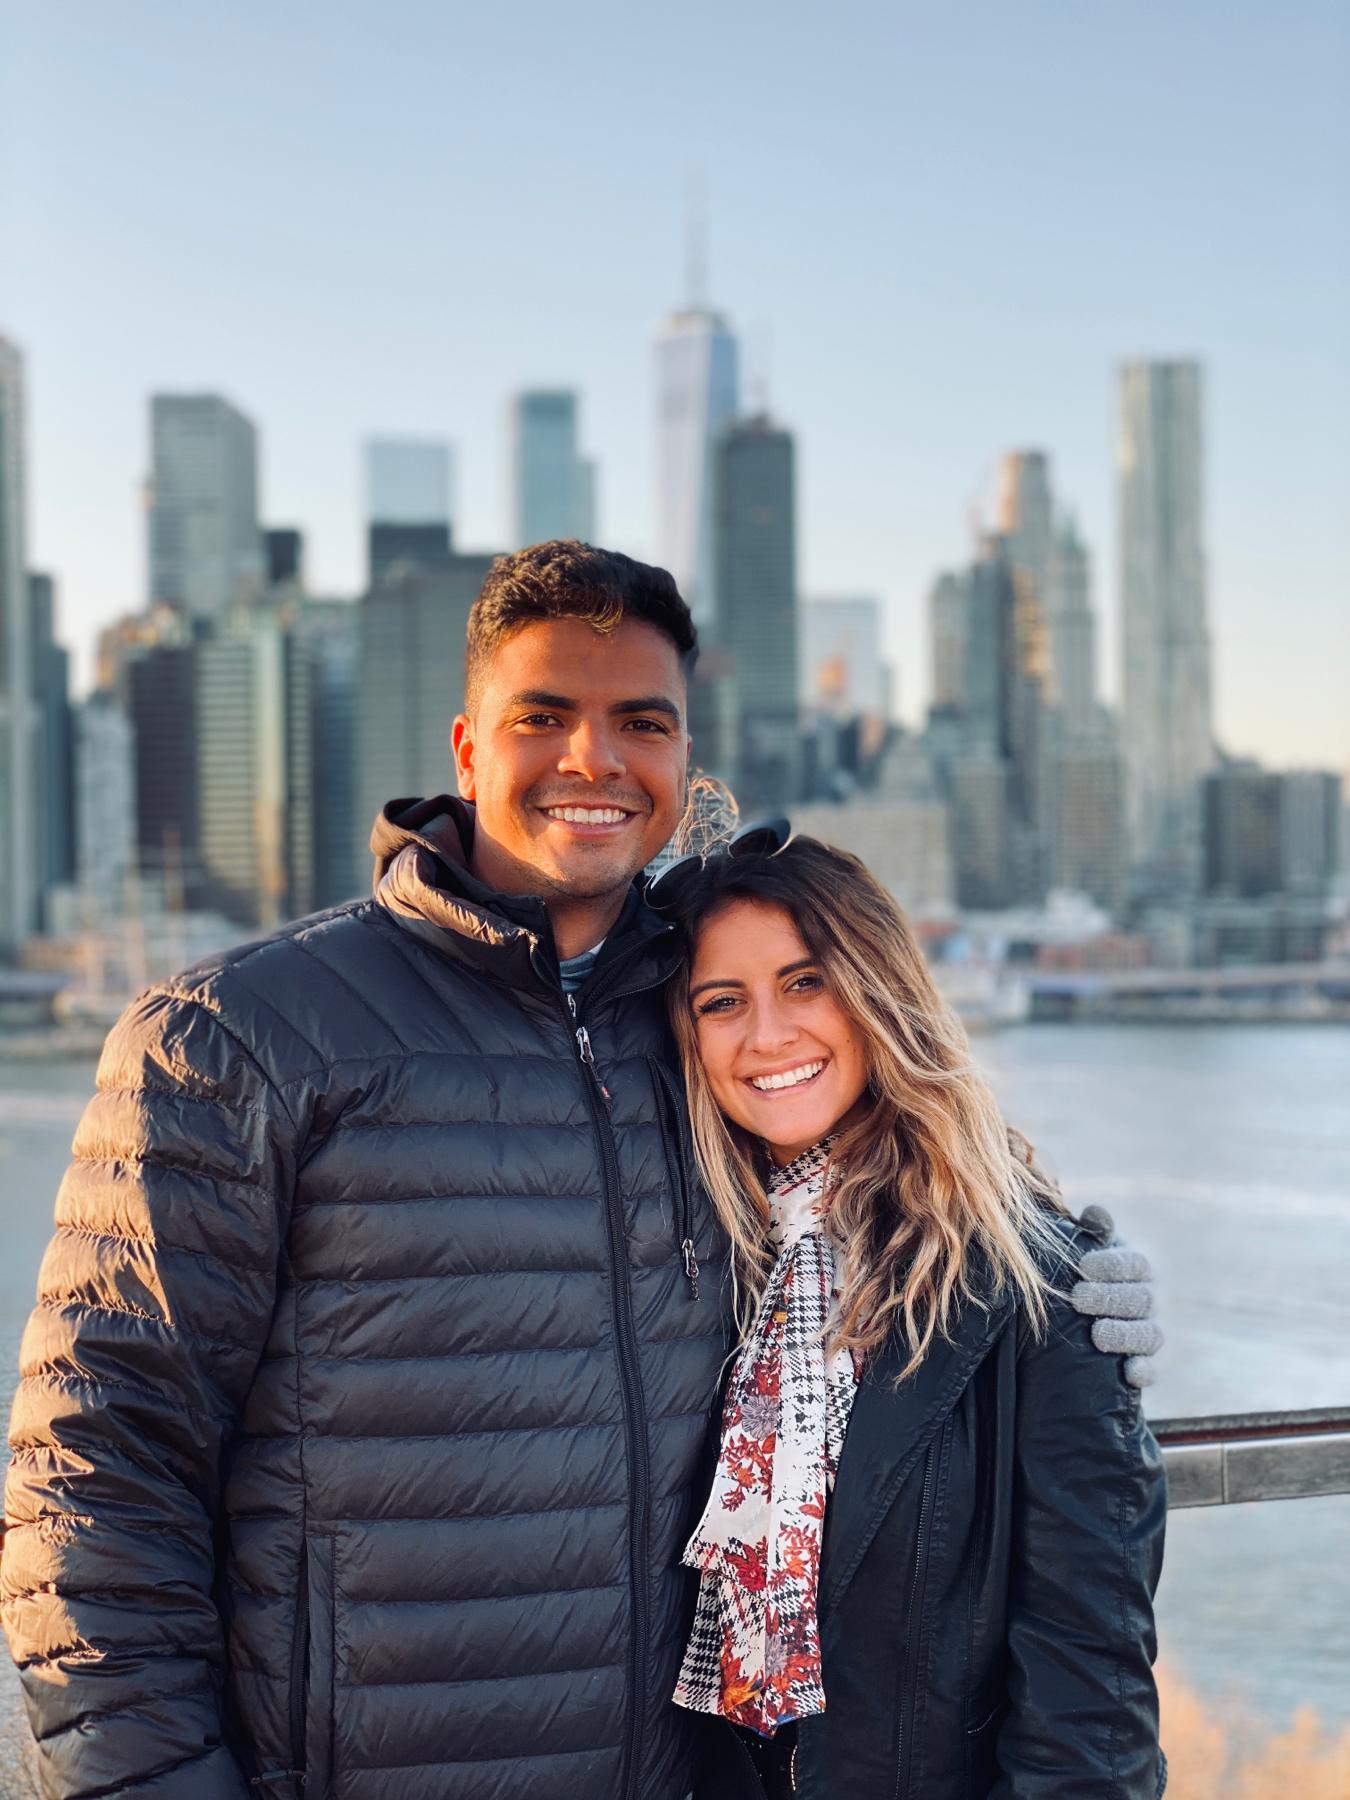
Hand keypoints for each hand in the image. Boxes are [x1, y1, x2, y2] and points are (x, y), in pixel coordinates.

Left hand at [1069, 1204, 1162, 1388]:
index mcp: (1138, 1267)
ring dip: (1125, 1334)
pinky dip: (1144, 1371)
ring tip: (1097, 1335)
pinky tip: (1128, 1372)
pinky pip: (1153, 1370)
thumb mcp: (1087, 1251)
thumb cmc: (1084, 1276)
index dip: (1113, 1265)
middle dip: (1111, 1299)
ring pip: (1150, 1334)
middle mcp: (1150, 1298)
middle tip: (1078, 1298)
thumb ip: (1092, 1234)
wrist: (1084, 1317)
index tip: (1084, 1267)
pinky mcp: (1148, 1364)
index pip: (1135, 1264)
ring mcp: (1152, 1331)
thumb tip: (1095, 1212)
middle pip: (1142, 1299)